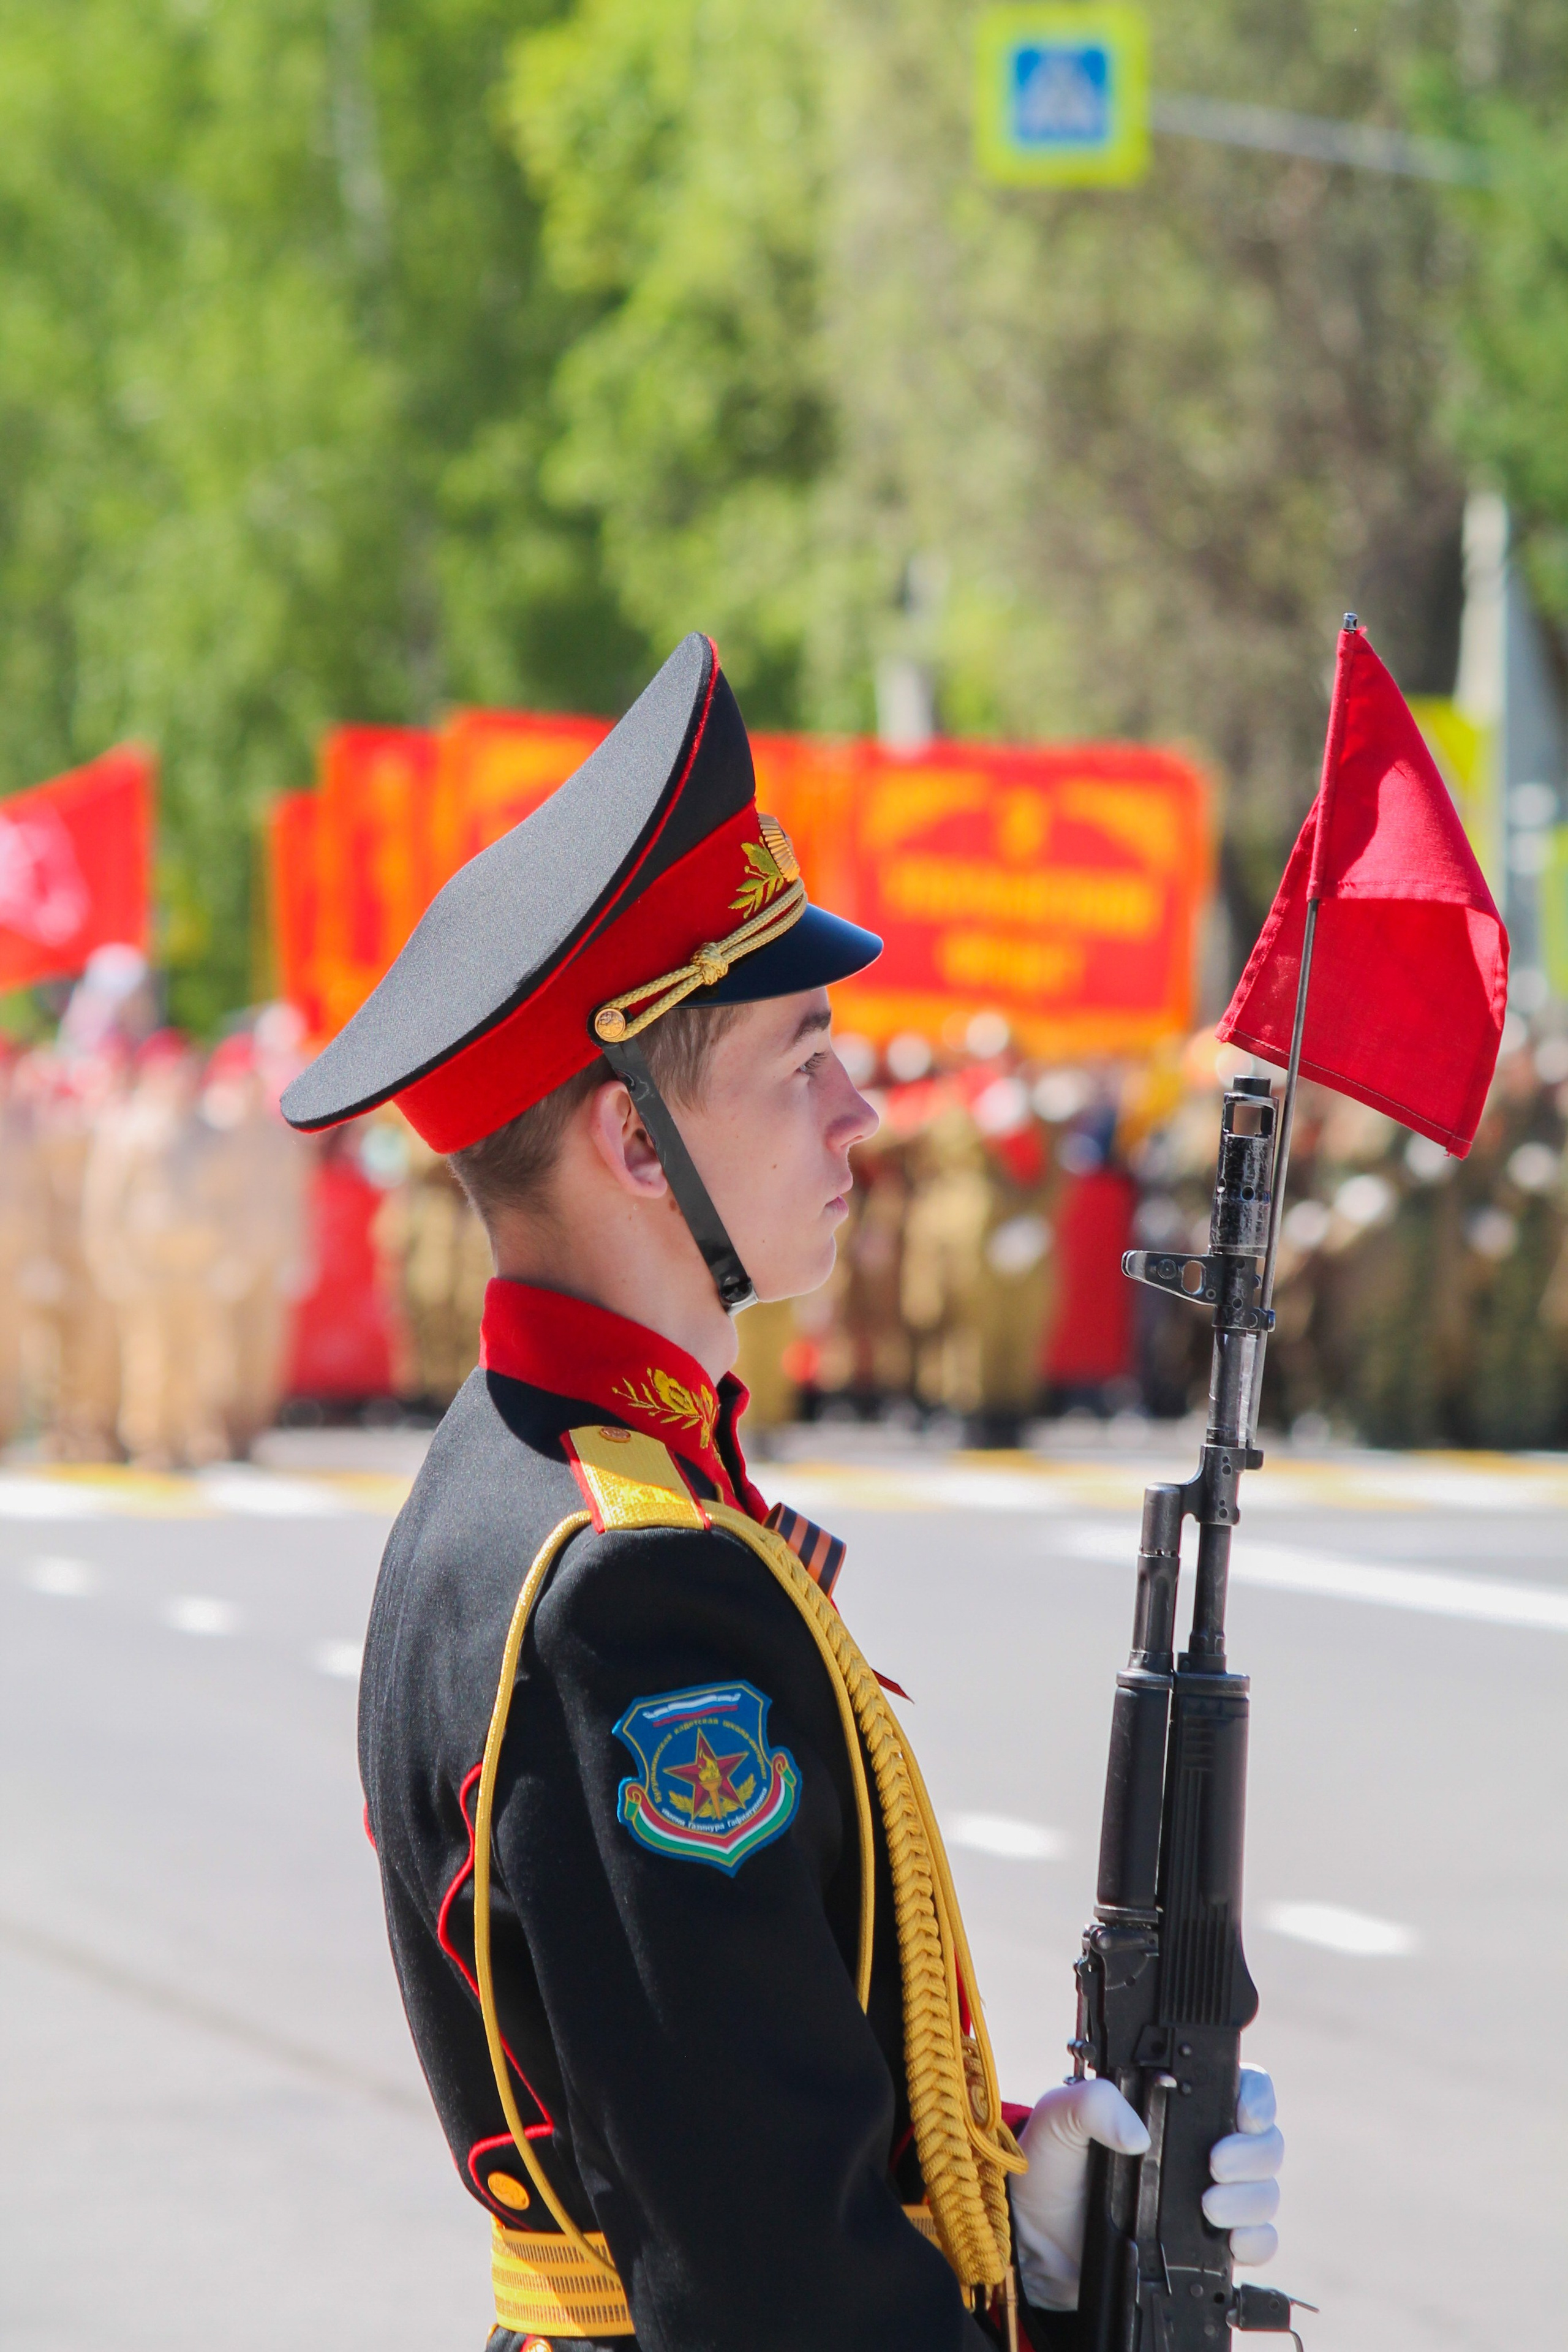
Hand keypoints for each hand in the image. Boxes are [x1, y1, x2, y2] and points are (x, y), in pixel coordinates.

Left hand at [1009, 2066, 1282, 2312]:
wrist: (1039, 2241)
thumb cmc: (1052, 2167)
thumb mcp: (1059, 2119)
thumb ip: (1092, 2103)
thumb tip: (1137, 2134)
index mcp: (1176, 2104)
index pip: (1241, 2087)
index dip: (1256, 2098)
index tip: (1244, 2115)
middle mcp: (1202, 2147)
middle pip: (1265, 2142)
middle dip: (1252, 2154)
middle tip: (1215, 2165)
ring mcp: (1211, 2196)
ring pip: (1265, 2192)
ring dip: (1250, 2200)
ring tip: (1209, 2207)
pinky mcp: (1210, 2244)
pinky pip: (1260, 2242)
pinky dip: (1255, 2242)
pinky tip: (1229, 2242)